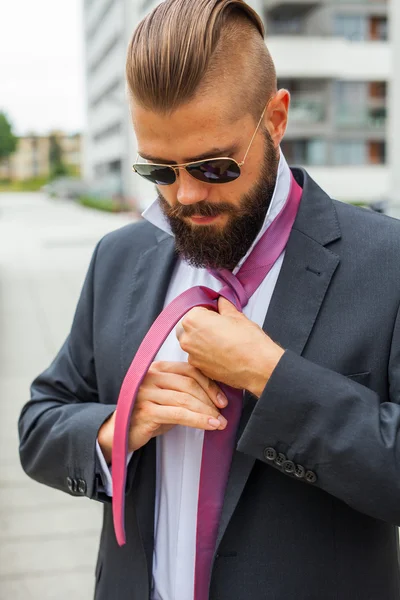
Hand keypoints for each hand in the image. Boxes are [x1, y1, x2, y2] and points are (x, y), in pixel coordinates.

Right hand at [98, 361, 227, 462]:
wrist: (120, 433)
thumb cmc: (149, 414)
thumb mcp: (168, 398)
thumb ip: (185, 391)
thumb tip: (217, 396)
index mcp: (157, 368)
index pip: (189, 370)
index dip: (209, 384)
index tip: (223, 399)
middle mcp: (150, 377)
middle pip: (188, 384)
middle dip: (210, 399)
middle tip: (223, 412)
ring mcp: (146, 393)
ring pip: (185, 399)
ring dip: (206, 412)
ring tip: (219, 422)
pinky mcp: (146, 411)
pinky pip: (179, 414)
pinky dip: (198, 420)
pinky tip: (210, 425)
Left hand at [178, 297, 284, 396]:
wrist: (258, 367)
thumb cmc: (249, 343)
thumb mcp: (237, 316)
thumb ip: (224, 307)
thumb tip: (222, 302)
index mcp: (193, 320)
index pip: (195, 310)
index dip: (208, 312)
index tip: (218, 316)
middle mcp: (188, 338)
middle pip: (190, 327)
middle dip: (202, 326)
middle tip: (221, 329)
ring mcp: (192, 356)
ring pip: (193, 343)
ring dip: (203, 341)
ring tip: (224, 342)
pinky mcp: (199, 369)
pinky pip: (198, 357)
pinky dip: (207, 355)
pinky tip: (223, 353)